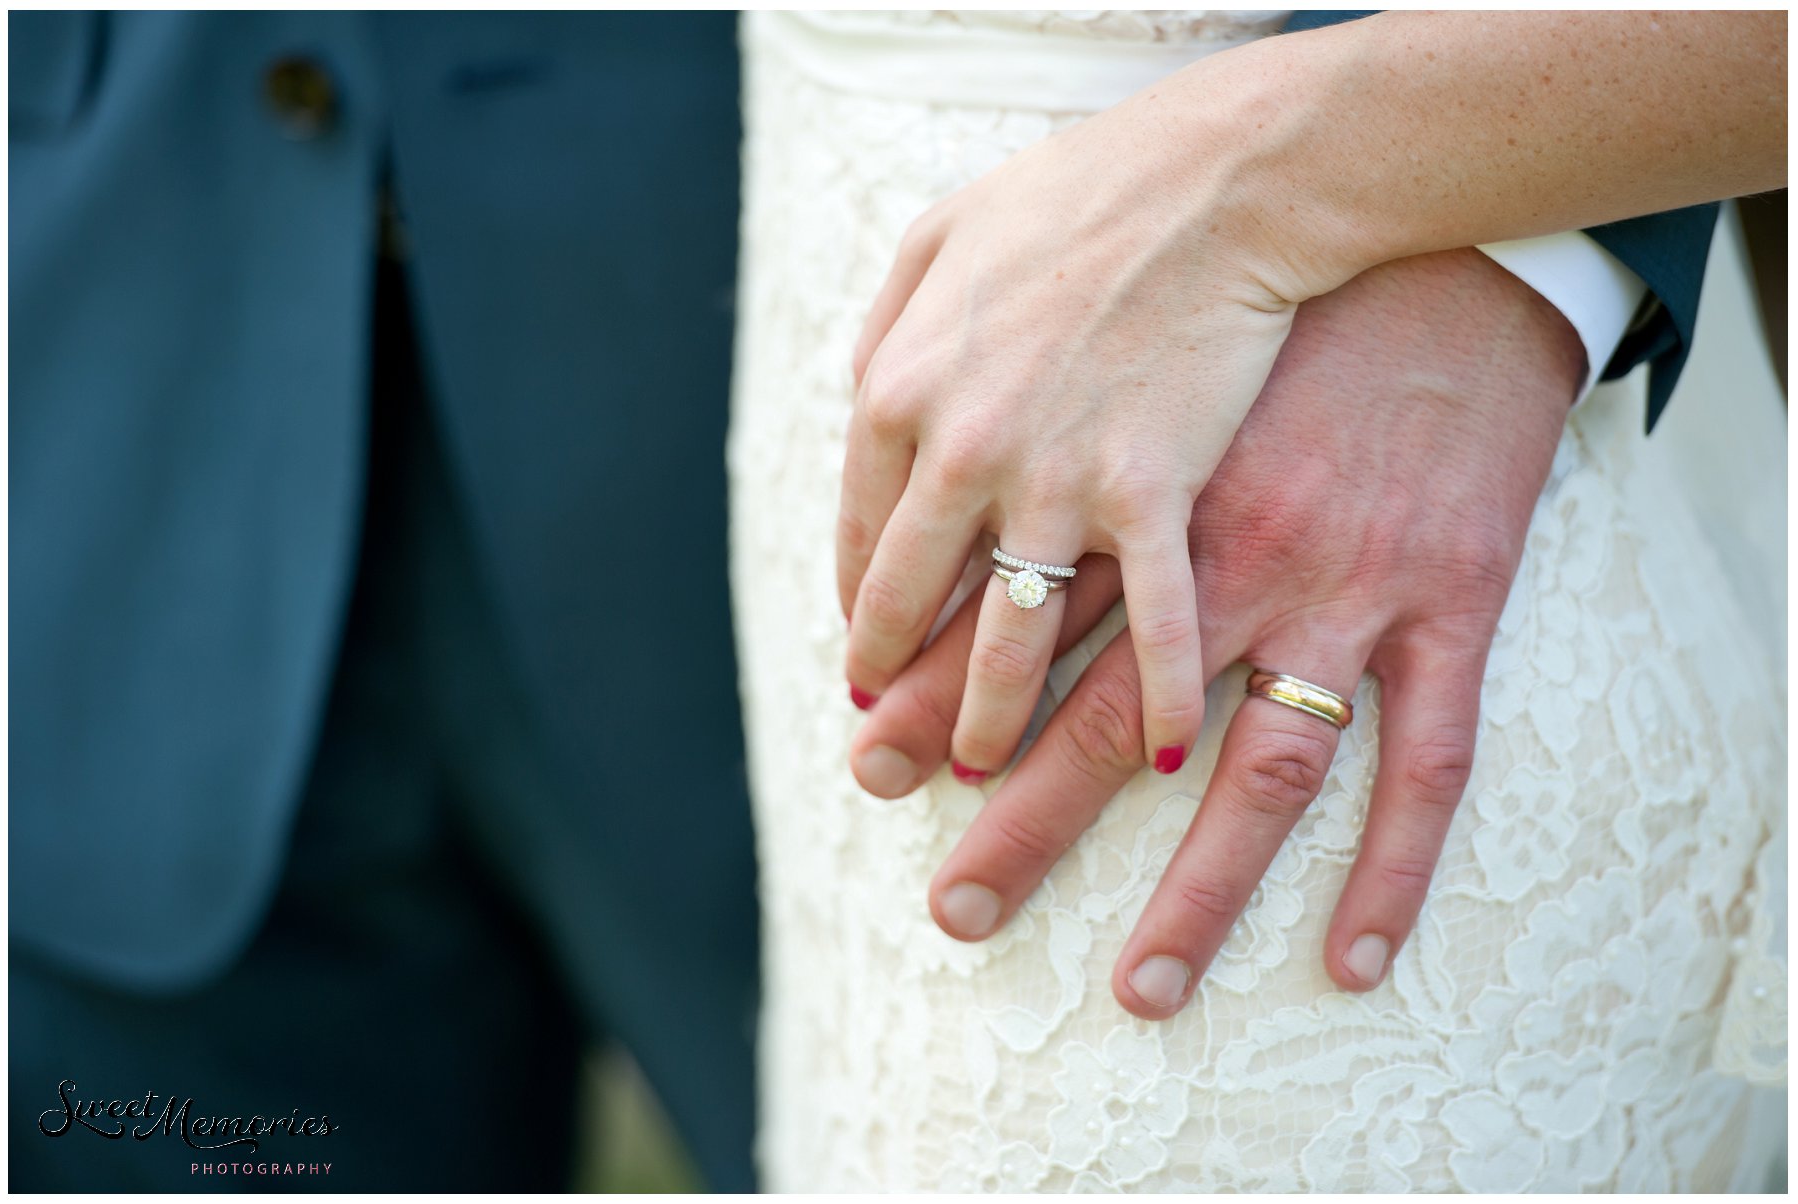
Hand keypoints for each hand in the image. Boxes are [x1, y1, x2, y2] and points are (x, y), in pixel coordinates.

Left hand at [836, 62, 1354, 782]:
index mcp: (900, 389)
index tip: (873, 650)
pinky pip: (1152, 622)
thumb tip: (860, 400)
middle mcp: (962, 451)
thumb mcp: (940, 236)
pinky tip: (1166, 753)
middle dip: (902, 683)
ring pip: (1008, 636)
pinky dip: (1165, 695)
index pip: (860, 533)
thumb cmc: (1076, 196)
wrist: (1212, 179)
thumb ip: (888, 327)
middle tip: (895, 741)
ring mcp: (1058, 480)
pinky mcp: (1156, 495)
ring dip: (991, 719)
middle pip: (912, 601)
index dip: (864, 605)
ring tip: (982, 771)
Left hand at [847, 247, 1584, 1015]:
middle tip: (949, 909)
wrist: (1408, 227)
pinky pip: (1424, 759)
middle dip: (1010, 819)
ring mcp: (1332, 585)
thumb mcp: (1047, 276)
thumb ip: (957, 363)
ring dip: (1192, 893)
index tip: (867, 750)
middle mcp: (1211, 554)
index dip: (917, 686)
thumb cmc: (1212, 263)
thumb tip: (876, 440)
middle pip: (1084, 714)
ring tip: (1140, 993)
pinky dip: (1394, 867)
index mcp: (1112, 483)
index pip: (988, 614)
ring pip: (1248, 770)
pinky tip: (1349, 960)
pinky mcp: (1444, 597)